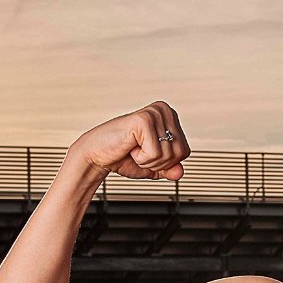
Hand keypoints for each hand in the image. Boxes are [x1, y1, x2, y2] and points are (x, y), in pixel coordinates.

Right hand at [70, 101, 190, 180]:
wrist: (97, 155)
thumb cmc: (123, 157)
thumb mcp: (153, 166)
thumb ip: (170, 169)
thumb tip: (180, 172)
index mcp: (170, 117)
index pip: (185, 152)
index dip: (167, 162)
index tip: (147, 153)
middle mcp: (165, 110)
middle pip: (180, 153)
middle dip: (159, 163)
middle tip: (139, 152)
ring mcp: (155, 113)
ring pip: (168, 155)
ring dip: (149, 160)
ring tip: (134, 148)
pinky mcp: (144, 119)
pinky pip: (155, 153)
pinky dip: (141, 158)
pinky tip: (130, 146)